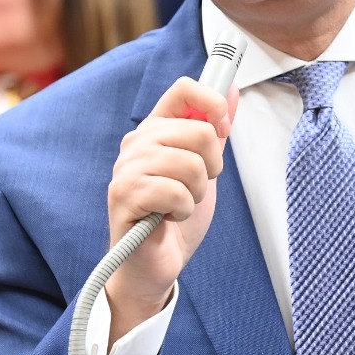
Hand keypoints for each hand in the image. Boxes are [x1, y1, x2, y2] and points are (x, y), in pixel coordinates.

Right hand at [103, 76, 238, 346]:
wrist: (153, 265)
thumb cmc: (174, 217)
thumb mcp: (204, 168)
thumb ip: (214, 130)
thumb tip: (231, 90)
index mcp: (155, 129)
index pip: (184, 89)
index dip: (213, 103)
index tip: (223, 128)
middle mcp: (137, 143)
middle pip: (199, 131)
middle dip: (211, 167)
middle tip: (195, 188)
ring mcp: (126, 168)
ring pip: (190, 163)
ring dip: (196, 193)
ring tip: (180, 206)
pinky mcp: (123, 195)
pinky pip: (174, 191)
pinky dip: (182, 210)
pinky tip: (168, 218)